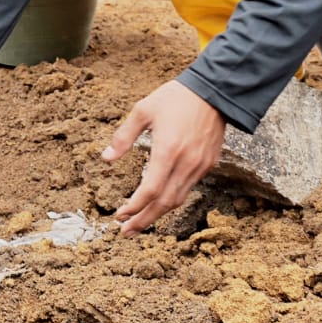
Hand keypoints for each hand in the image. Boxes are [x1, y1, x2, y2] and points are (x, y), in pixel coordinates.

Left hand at [102, 80, 224, 234]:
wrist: (215, 90)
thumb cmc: (176, 98)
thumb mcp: (142, 110)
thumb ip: (123, 137)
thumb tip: (106, 159)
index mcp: (168, 150)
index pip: (150, 190)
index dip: (134, 207)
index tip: (119, 215)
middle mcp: (186, 162)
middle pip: (165, 202)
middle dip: (144, 220)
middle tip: (125, 232)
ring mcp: (201, 165)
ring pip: (179, 199)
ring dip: (158, 214)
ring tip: (139, 223)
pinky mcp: (209, 163)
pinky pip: (189, 188)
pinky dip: (172, 200)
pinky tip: (159, 203)